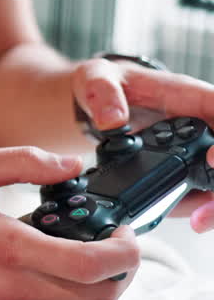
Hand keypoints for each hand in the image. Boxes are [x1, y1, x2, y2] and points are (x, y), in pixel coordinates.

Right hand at [0, 148, 139, 299]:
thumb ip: (24, 161)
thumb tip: (71, 165)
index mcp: (8, 248)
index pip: (92, 265)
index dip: (125, 250)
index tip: (124, 230)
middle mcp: (12, 288)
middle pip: (99, 296)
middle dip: (121, 269)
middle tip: (114, 240)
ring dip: (86, 276)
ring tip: (68, 242)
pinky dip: (57, 283)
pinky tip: (36, 256)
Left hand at [71, 58, 213, 230]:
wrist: (97, 101)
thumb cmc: (104, 83)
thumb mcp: (96, 78)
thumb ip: (102, 93)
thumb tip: (112, 121)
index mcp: (189, 96)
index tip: (211, 161)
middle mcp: (201, 122)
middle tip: (203, 212)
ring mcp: (197, 147)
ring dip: (211, 202)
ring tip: (196, 221)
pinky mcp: (187, 165)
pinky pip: (202, 189)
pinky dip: (198, 205)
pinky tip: (186, 217)